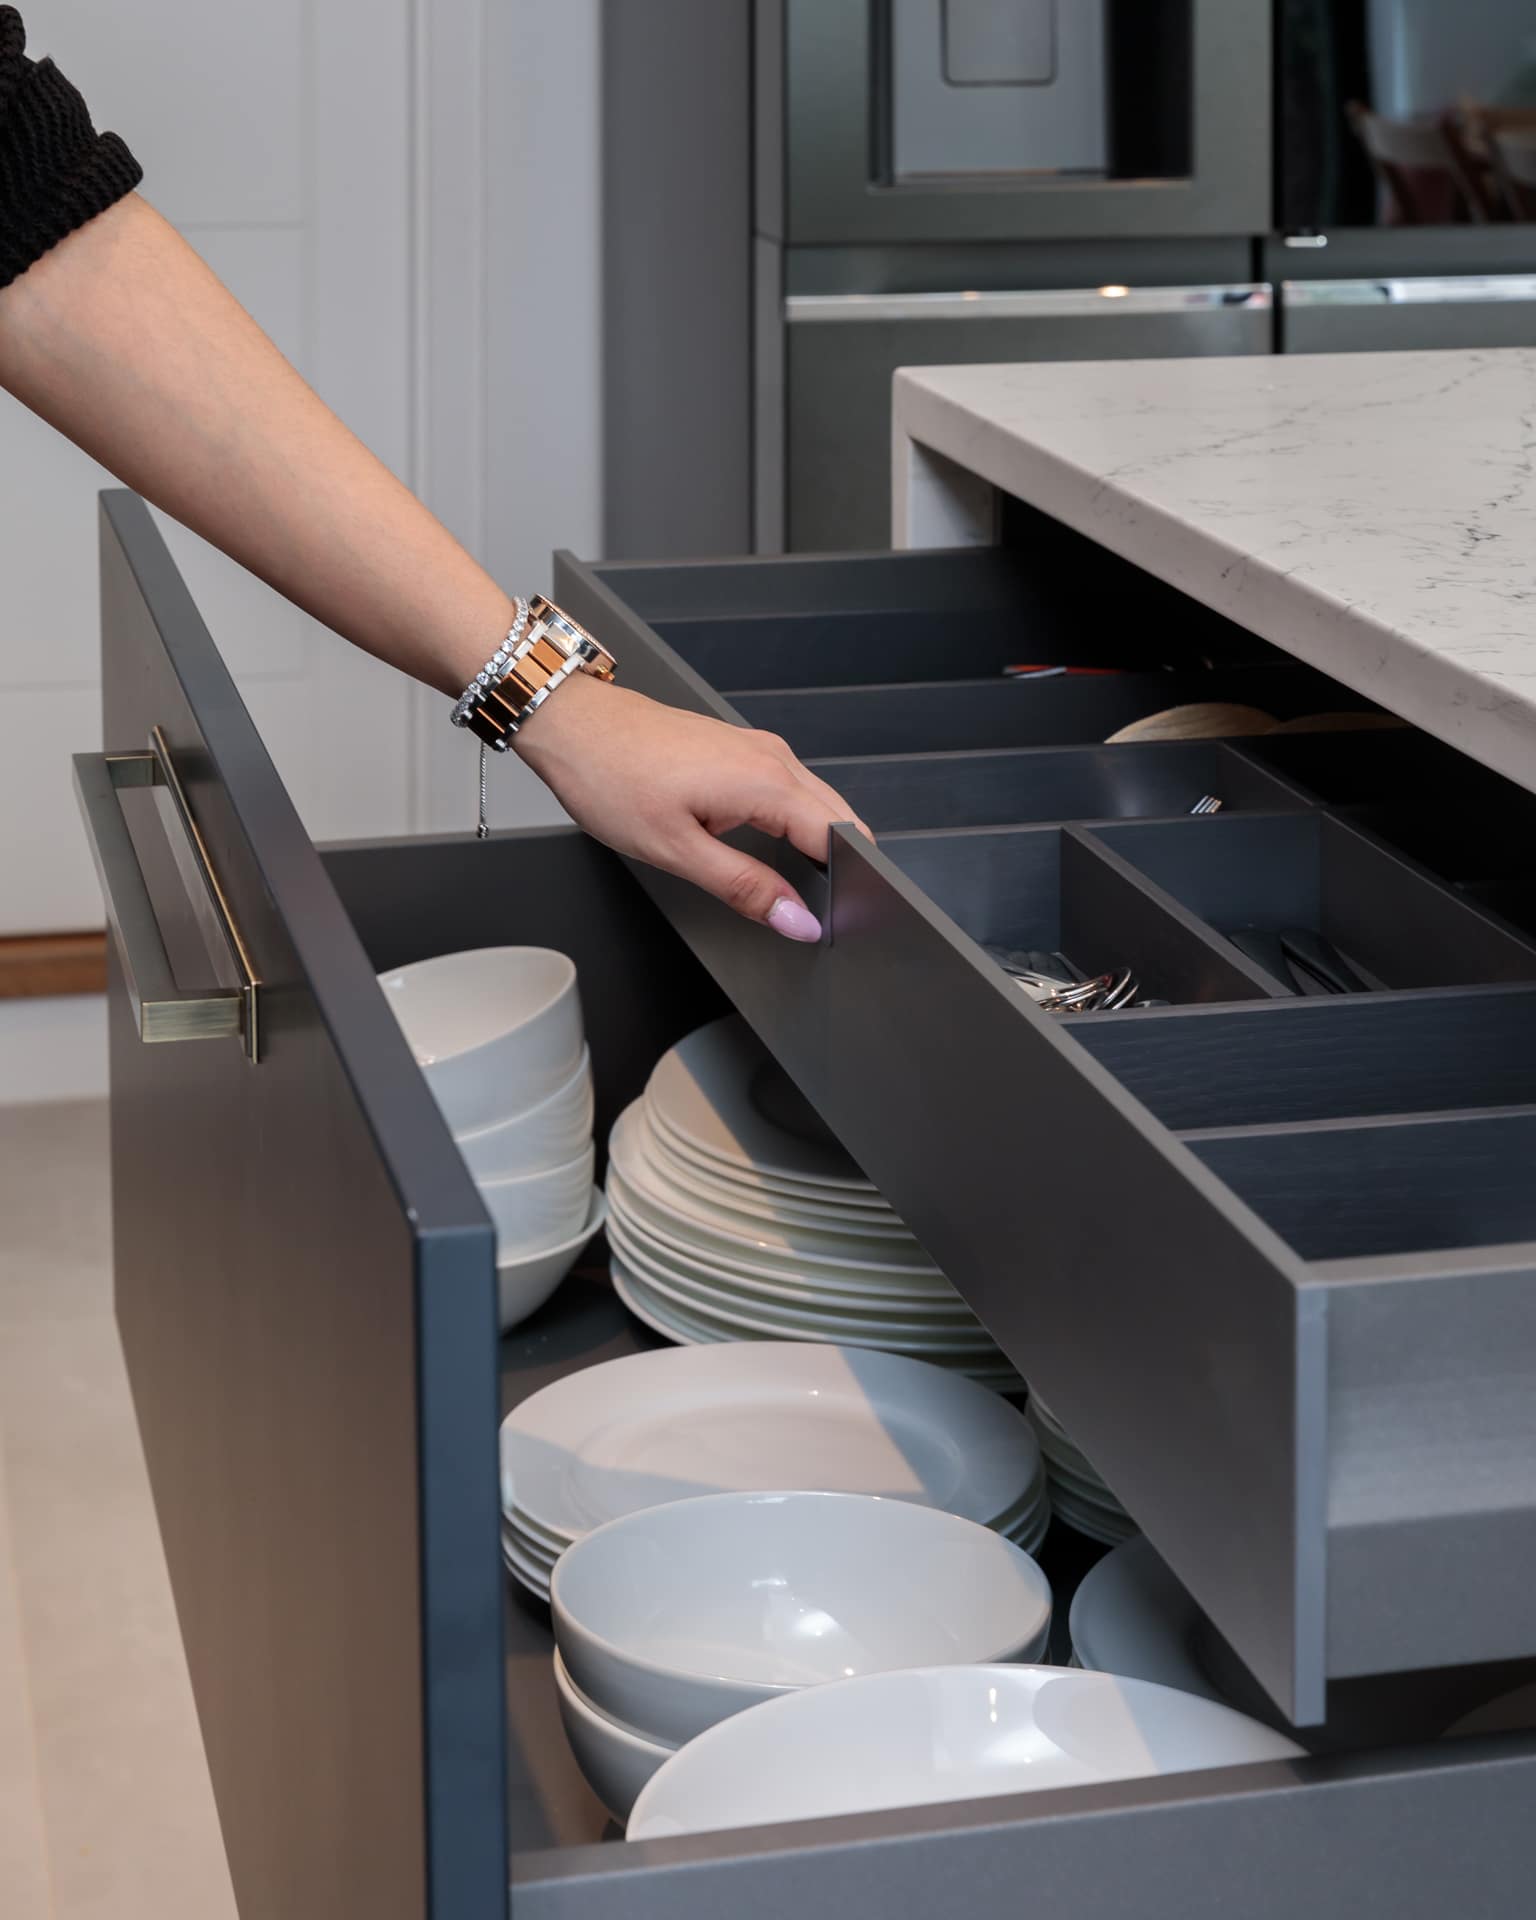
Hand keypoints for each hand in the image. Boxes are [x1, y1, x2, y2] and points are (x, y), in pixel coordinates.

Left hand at [513, 674, 871, 940]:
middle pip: (837, 820)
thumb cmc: (611, 775)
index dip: (845, 885)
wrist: (573, 724)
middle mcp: (772, 758)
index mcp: (766, 781)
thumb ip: (745, 887)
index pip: (838, 839)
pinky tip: (770, 851)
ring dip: (815, 845)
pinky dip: (793, 824)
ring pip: (815, 804)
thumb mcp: (677, 850)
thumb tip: (795, 919)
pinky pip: (789, 790)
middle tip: (814, 913)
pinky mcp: (741, 749)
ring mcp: (758, 749)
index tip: (833, 920)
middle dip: (840, 867)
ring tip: (794, 887)